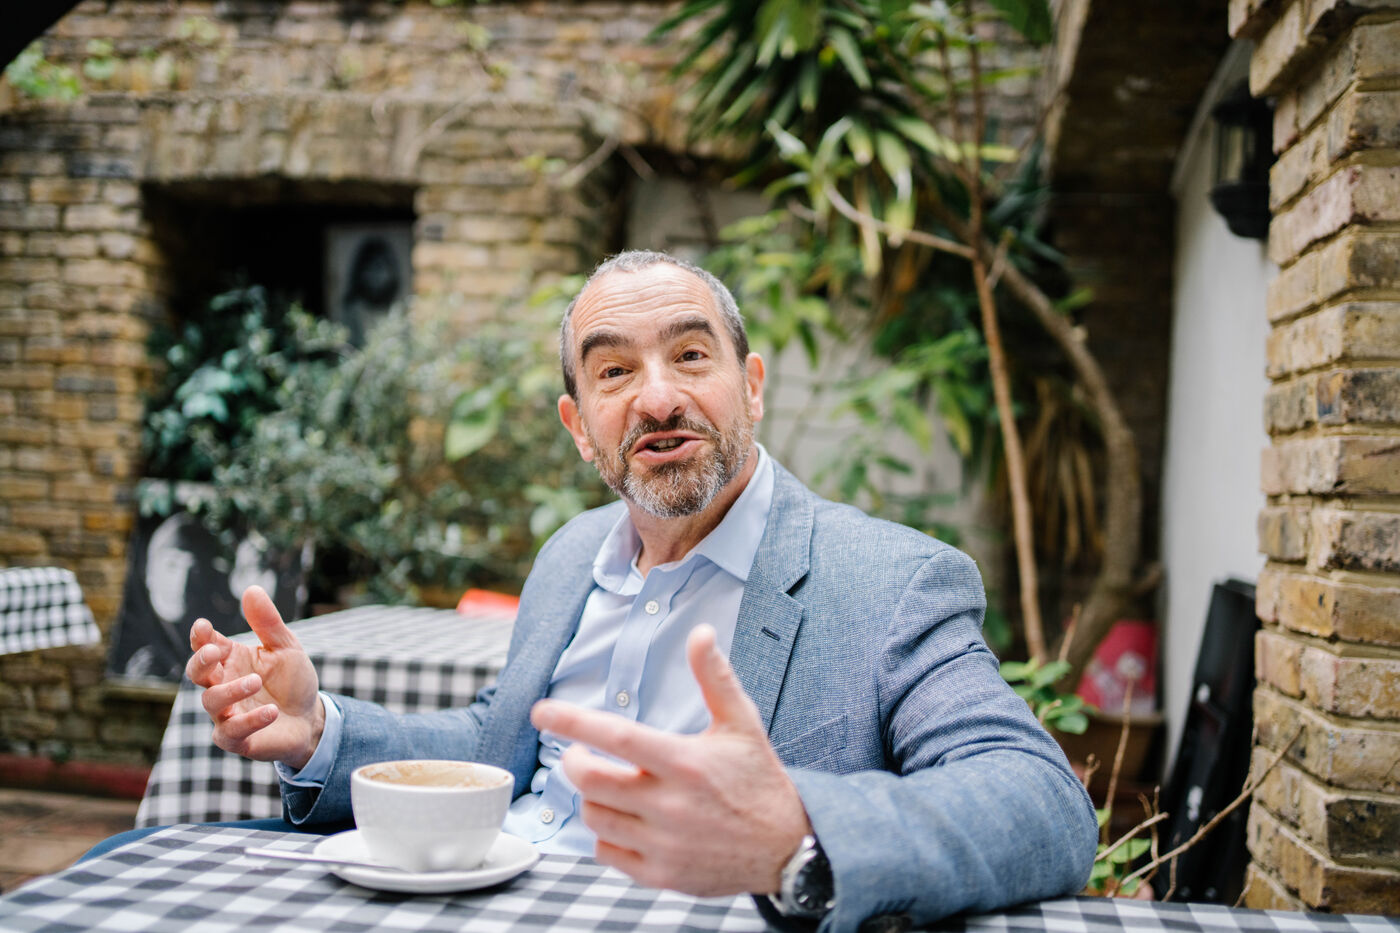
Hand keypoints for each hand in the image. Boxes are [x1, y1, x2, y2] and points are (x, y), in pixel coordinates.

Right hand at [186, 585, 323, 769]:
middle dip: (200, 661)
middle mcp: (222, 685)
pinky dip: (249, 720)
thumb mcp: (286, 647)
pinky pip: (231, 732)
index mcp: (231, 660)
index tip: (203, 626)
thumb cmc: (292, 681)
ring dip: (231, 690)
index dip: (200, 636)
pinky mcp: (237, 739)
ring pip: (211, 702)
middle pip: (196, 673)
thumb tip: (251, 589)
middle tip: (215, 651)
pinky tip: (270, 711)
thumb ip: (267, 623)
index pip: (206, 646)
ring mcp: (226, 714)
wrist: (311, 718)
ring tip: (256, 681)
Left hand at [530, 624, 810, 896]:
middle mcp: (670, 805)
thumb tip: (700, 632)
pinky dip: (604, 836)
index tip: (541, 711)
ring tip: (607, 786)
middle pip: (591, 781)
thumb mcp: (743, 723)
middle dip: (575, 761)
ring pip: (594, 818)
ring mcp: (664, 844)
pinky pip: (607, 854)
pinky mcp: (662, 874)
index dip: (572, 721)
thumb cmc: (760, 780)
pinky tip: (623, 821)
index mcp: (685, 762)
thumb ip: (715, 677)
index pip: (615, 736)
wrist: (789, 847)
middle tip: (581, 754)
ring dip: (590, 798)